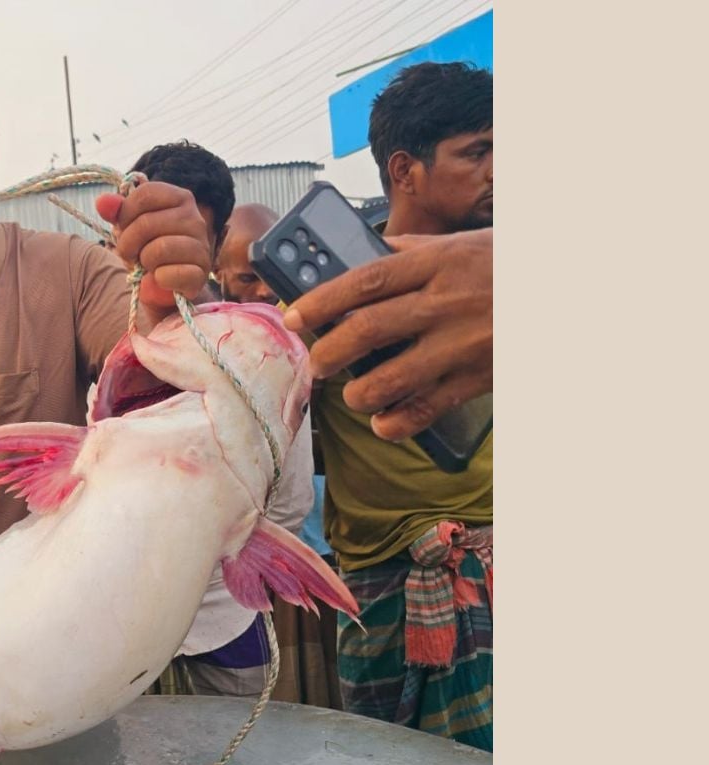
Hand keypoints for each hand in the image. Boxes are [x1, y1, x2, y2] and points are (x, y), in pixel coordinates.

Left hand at [94, 183, 210, 311]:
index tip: (124, 228)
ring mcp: (202, 246)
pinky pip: (168, 275)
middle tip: (130, 253)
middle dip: (128, 243)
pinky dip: (157, 279)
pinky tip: (160, 278)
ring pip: (159, 249)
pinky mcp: (200, 274)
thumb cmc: (147, 248)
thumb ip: (116, 211)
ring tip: (147, 264)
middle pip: (147, 223)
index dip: (125, 214)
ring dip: (144, 262)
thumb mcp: (129, 226)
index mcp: (180, 198)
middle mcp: (195, 218)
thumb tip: (102, 202)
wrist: (163, 285)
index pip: (145, 194)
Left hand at [283, 228, 491, 440]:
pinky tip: (382, 423)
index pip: (364, 280)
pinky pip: (428, 407)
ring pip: (392, 375)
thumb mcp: (464, 243)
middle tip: (315, 363)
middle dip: (329, 352)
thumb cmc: (509, 265)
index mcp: (438, 263)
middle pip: (368, 330)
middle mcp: (446, 302)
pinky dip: (398, 422)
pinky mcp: (479, 377)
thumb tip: (362, 253)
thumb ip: (412, 251)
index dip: (321, 300)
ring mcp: (463, 343)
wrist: (569, 289)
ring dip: (359, 392)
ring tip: (351, 394)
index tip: (293, 316)